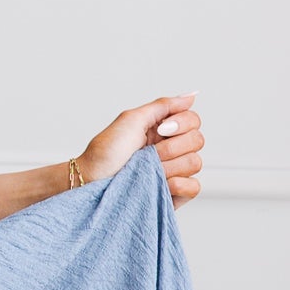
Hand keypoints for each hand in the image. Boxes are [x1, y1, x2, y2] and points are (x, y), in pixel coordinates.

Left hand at [78, 93, 204, 205]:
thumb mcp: (131, 120)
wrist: (92, 182)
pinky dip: (177, 185)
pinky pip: (194, 187)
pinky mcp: (174, 194)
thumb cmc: (105, 152)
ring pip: (195, 163)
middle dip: (170, 147)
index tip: (159, 130)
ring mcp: (173, 172)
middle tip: (147, 153)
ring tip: (147, 170)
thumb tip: (192, 95)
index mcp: (163, 130)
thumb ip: (163, 106)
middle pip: (197, 141)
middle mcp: (172, 149)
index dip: (181, 124)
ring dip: (168, 166)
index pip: (193, 120)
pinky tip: (159, 184)